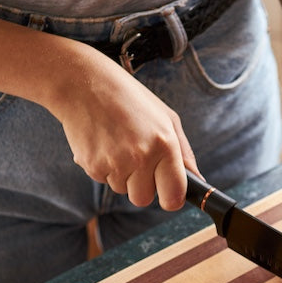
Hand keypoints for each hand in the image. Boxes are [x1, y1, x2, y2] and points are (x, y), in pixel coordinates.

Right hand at [48, 47, 196, 210]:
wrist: (83, 83)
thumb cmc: (130, 99)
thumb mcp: (166, 118)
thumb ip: (184, 153)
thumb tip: (197, 180)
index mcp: (164, 145)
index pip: (173, 197)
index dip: (172, 198)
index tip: (169, 193)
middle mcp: (140, 157)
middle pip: (144, 199)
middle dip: (143, 186)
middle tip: (138, 160)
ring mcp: (114, 163)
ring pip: (123, 190)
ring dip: (123, 175)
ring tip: (119, 144)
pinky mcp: (90, 165)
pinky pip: (103, 180)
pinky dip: (105, 168)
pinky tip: (104, 143)